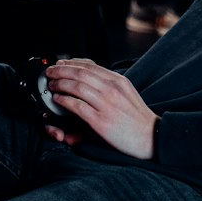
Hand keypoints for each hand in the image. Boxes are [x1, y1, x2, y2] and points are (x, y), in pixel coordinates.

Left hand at [43, 59, 157, 157]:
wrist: (151, 137)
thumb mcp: (127, 93)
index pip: (90, 66)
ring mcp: (106, 104)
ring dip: (60, 84)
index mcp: (118, 81)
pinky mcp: (101, 121)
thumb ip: (111, 85)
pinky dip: (64, 100)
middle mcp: (112, 89)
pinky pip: (77, 106)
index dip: (72, 63)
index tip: (61, 63)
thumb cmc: (138, 118)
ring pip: (77, 87)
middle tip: (50, 72)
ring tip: (51, 85)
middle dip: (61, 70)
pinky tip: (57, 100)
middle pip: (81, 73)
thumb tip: (92, 79)